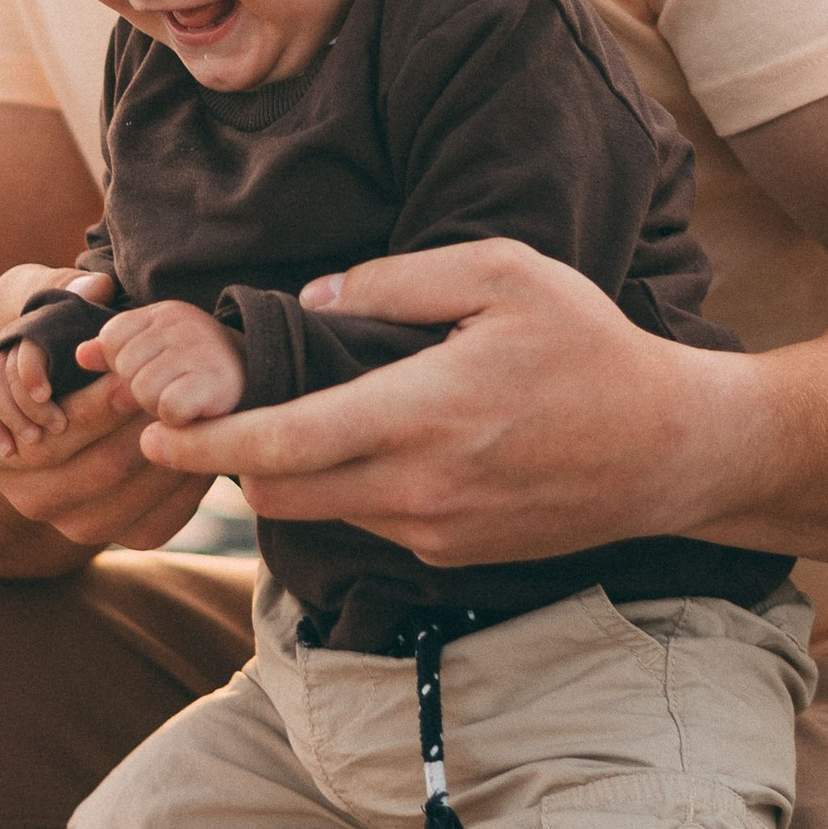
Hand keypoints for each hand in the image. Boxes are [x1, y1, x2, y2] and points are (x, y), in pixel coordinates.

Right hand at [0, 265, 204, 552]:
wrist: (34, 412)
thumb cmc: (28, 347)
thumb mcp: (18, 305)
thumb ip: (50, 287)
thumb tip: (97, 286)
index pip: (58, 432)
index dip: (102, 403)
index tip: (136, 374)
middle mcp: (28, 498)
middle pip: (103, 468)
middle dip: (151, 427)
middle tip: (187, 392)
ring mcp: (73, 526)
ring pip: (135, 498)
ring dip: (177, 455)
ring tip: (204, 414)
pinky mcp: (117, 538)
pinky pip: (159, 521)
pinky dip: (188, 487)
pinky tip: (206, 445)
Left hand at [92, 301, 246, 426]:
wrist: (260, 380)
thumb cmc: (198, 370)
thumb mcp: (156, 350)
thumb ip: (114, 349)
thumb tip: (80, 355)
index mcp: (162, 313)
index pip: (111, 340)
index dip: (125, 365)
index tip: (154, 369)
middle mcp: (181, 323)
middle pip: (124, 369)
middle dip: (142, 388)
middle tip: (174, 387)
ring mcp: (199, 349)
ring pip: (142, 392)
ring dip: (160, 406)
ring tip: (186, 397)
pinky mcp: (214, 381)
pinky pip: (168, 410)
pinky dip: (179, 419)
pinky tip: (197, 411)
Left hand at [138, 238, 765, 569]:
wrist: (673, 450)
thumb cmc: (591, 346)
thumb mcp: (503, 275)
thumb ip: (398, 281)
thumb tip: (314, 299)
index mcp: (422, 412)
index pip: (284, 444)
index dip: (206, 444)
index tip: (153, 429)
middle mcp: (420, 486)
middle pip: (278, 492)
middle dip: (230, 461)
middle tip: (199, 418)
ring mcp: (437, 530)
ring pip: (320, 510)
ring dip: (287, 474)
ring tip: (284, 419)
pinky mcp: (453, 553)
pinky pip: (370, 522)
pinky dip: (344, 489)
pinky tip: (362, 444)